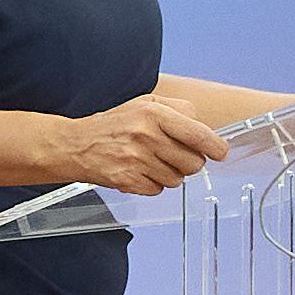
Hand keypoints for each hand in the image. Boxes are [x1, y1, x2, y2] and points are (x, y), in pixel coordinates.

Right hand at [48, 93, 233, 194]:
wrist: (74, 145)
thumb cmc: (114, 124)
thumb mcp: (145, 104)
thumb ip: (178, 110)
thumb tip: (206, 130)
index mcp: (153, 113)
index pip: (198, 134)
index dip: (215, 147)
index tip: (220, 152)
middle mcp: (145, 136)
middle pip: (192, 163)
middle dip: (189, 163)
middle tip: (175, 156)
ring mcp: (135, 160)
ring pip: (177, 179)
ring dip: (170, 174)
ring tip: (152, 162)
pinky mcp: (127, 180)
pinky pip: (157, 190)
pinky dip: (152, 184)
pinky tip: (139, 172)